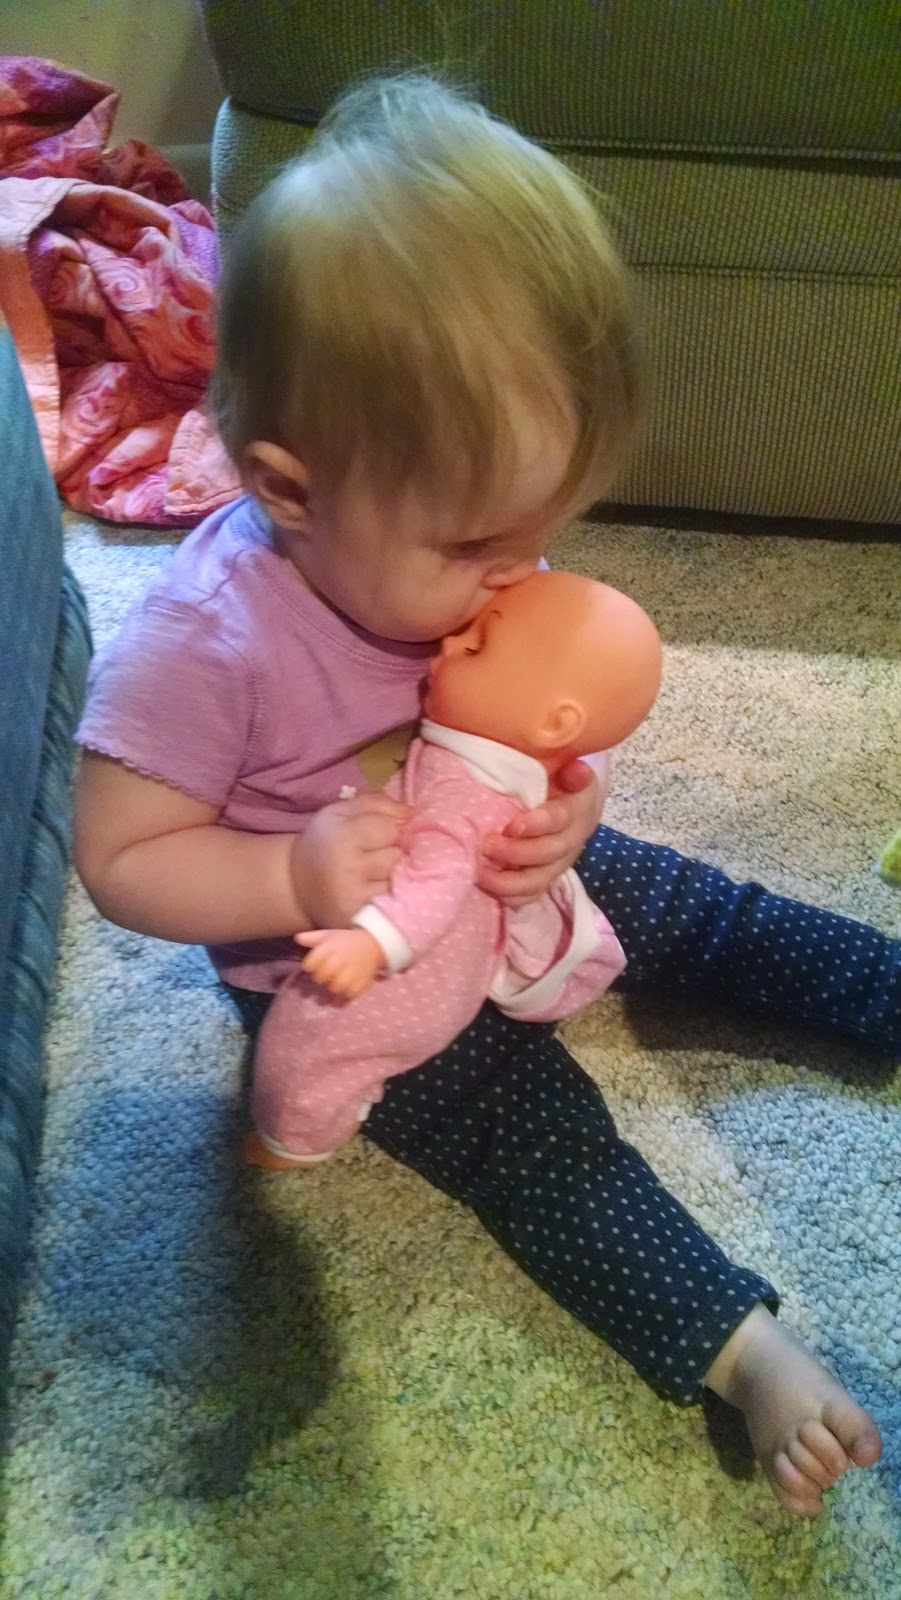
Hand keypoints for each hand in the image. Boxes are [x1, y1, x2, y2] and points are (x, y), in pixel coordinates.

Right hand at [290, 793, 408, 928]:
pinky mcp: (359, 918)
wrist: (298, 885)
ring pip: (396, 878)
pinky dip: (386, 895)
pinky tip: (371, 890)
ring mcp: (355, 897)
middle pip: (396, 854)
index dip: (386, 829)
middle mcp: (348, 868)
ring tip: (371, 873)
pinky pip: (392, 901)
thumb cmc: (325, 843)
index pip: (390, 828)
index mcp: (341, 836)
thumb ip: (378, 803)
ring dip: (390, 874)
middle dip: (390, 851)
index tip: (372, 834)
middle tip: (370, 855)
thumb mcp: (342, 812)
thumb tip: (411, 812)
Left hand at [296, 927, 385, 997]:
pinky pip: (349, 995)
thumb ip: (311, 938)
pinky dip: (344, 997)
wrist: (373, 945)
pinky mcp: (361, 983)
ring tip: (333, 983)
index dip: (309, 966)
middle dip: (319, 978)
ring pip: (334, 988)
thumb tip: (297, 939)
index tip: (311, 967)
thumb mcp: (328, 935)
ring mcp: (352, 972)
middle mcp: (340, 960)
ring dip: (331, 988)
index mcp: (330, 948)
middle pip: (321, 977)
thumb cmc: (346, 941)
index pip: (310, 963)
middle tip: (323, 976)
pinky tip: (342, 993)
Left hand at [477, 754, 608, 907]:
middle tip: (486, 846)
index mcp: (575, 810)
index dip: (536, 825)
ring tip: (481, 874)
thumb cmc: (559, 783)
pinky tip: (489, 888)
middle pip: (547, 853)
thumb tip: (577, 770)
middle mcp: (570, 841)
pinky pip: (532, 894)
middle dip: (515, 853)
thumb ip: (570, 771)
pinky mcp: (546, 877)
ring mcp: (558, 864)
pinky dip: (511, 897)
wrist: (575, 806)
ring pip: (538, 880)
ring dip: (509, 881)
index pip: (559, 820)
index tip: (511, 826)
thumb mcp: (566, 769)